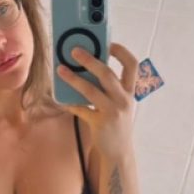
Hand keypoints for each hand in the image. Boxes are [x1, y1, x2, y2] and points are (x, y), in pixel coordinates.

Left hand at [56, 42, 137, 159]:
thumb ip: (109, 88)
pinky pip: (82, 110)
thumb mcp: (119, 103)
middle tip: (74, 51)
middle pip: (107, 74)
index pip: (132, 65)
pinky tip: (64, 100)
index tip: (108, 43)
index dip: (121, 52)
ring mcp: (113, 112)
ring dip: (74, 78)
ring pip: (91, 91)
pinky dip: (72, 104)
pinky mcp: (100, 124)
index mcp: (130, 91)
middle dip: (90, 60)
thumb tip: (87, 68)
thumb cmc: (115, 122)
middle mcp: (124, 100)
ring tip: (60, 69)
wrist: (118, 151)